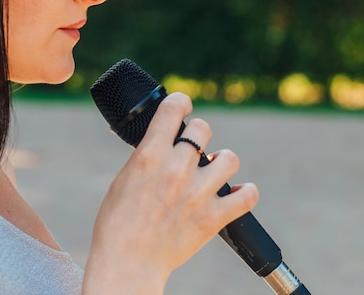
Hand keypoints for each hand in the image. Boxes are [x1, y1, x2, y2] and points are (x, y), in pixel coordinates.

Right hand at [83, 93, 258, 294]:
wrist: (127, 262)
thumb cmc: (117, 223)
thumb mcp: (124, 179)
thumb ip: (146, 158)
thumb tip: (160, 144)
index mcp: (150, 155)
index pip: (174, 109)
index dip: (181, 102)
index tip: (183, 105)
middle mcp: (177, 169)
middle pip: (203, 128)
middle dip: (197, 134)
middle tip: (192, 147)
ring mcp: (199, 193)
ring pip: (229, 158)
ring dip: (221, 161)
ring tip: (213, 171)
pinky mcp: (213, 218)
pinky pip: (247, 196)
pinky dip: (246, 193)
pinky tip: (237, 193)